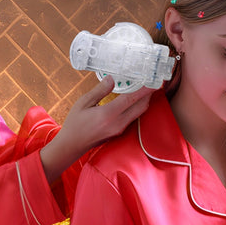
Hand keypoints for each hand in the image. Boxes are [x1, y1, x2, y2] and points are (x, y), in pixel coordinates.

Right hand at [40, 76, 154, 182]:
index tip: (153, 80)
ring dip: (144, 100)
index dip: (144, 89)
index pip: (131, 99)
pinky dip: (137, 106)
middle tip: (153, 81)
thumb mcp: (83, 103)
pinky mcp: (119, 132)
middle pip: (141, 106)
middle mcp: (118, 123)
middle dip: (149, 94)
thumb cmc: (75, 124)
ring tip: (146, 87)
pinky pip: (133, 117)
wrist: (72, 145)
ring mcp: (120, 129)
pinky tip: (134, 99)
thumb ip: (100, 90)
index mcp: (108, 114)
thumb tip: (112, 78)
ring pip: (138, 112)